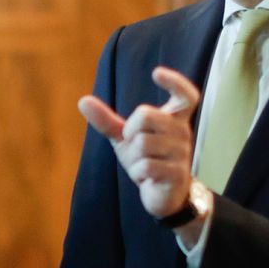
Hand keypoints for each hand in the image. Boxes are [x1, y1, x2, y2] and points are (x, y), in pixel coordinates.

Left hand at [78, 66, 200, 219]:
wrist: (162, 195)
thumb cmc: (147, 159)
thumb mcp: (124, 138)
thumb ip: (107, 120)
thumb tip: (83, 100)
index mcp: (174, 119)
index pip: (186, 95)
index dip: (174, 81)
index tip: (156, 73)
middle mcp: (183, 132)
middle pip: (146, 115)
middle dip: (130, 131)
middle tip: (136, 145)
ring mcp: (183, 153)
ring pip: (143, 143)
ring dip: (134, 158)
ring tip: (144, 164)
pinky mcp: (178, 173)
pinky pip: (146, 166)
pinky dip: (138, 172)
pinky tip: (145, 176)